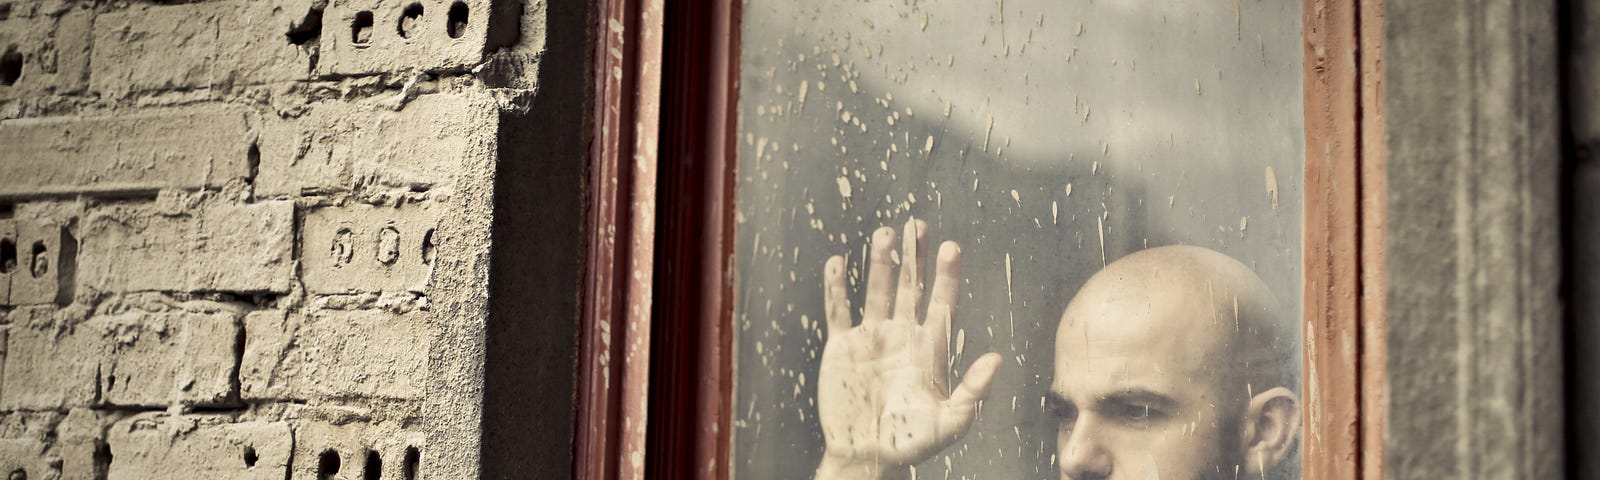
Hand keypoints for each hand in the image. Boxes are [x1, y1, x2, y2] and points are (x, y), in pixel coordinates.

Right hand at [814, 219, 1002, 479]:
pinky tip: (839, 263)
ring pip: (877, 290)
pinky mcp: (842, 347)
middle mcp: (902, 335)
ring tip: (885, 234)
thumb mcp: (950, 423)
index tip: (950, 247)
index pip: (942, 302)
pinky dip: (837, 287)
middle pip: (911, 287)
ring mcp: (872, 338)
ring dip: (881, 263)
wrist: (866, 455)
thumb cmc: (911, 443)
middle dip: (915, 257)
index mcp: (930, 349)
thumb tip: (997, 359)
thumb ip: (973, 392)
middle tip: (918, 224)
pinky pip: (839, 310)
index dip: (947, 275)